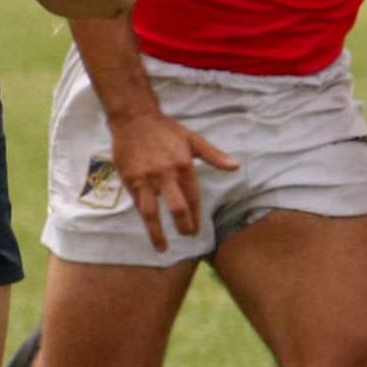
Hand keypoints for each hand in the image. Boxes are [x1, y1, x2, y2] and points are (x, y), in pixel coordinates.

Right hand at [110, 108, 238, 252]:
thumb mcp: (193, 139)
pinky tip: (148, 225)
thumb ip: (214, 156)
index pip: (193, 199)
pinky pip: (138, 204)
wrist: (134, 118)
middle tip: (186, 236)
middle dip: (183, 226)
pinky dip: (144, 217)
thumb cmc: (165, 130)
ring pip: (151, 213)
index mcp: (183, 166)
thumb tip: (236, 166)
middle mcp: (165, 175)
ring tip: (162, 248)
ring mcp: (146, 179)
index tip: (196, 230)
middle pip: (176, 209)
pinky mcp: (130, 180)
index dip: (195, 217)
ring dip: (157, 233)